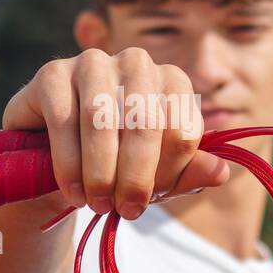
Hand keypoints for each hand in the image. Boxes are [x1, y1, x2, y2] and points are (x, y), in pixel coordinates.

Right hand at [2, 47, 229, 217]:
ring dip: (101, 171)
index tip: (148, 201)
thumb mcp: (155, 176)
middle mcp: (137, 62)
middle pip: (145, 121)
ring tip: (97, 205)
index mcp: (172, 81)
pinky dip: (70, 163)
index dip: (169, 172)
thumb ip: (187, 173)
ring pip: (102, 119)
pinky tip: (73, 193)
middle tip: (126, 210)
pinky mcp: (52, 74)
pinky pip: (64, 120)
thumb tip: (220, 172)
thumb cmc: (115, 164)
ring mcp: (92, 62)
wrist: (54, 160)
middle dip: (136, 175)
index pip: (182, 128)